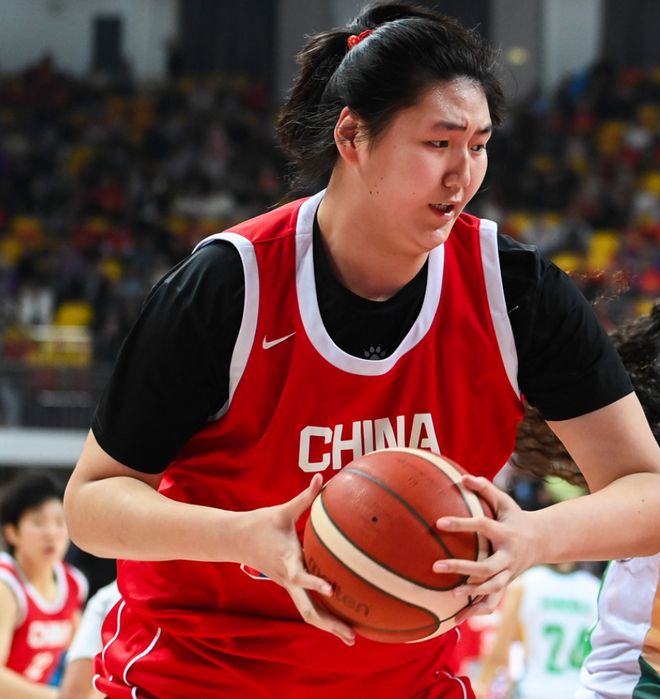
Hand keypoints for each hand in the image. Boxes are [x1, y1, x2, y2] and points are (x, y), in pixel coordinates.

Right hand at [240, 474, 355, 645]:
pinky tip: (340, 619)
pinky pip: (307, 604)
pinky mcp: (289, 585)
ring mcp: (288, 585)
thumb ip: (305, 497)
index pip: (301, 576)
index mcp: (287, 560)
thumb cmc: (262, 523)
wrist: (237, 539)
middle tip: (351, 636)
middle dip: (330, 624)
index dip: (315, 583)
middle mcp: (288, 578)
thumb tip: (322, 477)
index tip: (332, 589)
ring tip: (351, 638)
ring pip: (308, 612)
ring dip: (328, 625)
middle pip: (308, 609)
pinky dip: (322, 615)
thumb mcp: (284, 510)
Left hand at [433, 475, 535, 622]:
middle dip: (462, 568)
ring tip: (450, 595)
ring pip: (492, 589)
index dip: (461, 524)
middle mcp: (508, 557)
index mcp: (505, 534)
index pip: (482, 527)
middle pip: (486, 567)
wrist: (541, 541)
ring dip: (472, 594)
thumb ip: (484, 488)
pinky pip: (493, 602)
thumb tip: (463, 477)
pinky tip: (458, 619)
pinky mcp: (506, 584)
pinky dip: (477, 611)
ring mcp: (508, 573)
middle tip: (435, 566)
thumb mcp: (504, 501)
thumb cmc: (515, 517)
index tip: (439, 523)